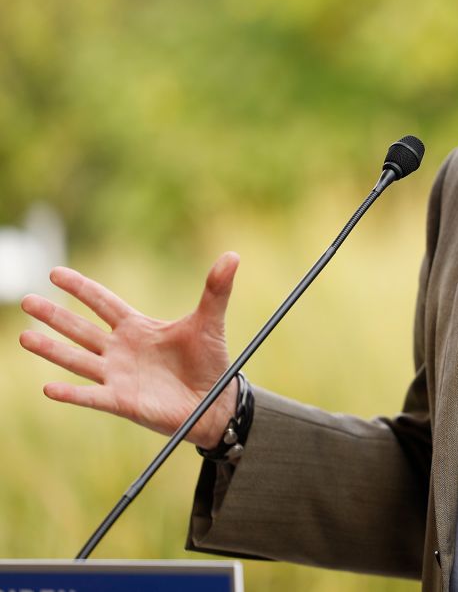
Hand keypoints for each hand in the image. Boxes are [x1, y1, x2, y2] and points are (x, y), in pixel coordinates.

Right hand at [18, 252, 240, 449]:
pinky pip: (91, 397)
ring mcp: (117, 376)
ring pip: (77, 359)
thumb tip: (232, 256)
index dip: (80, 288)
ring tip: (24, 337)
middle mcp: (121, 350)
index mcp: (137, 327)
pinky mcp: (121, 401)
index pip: (103, 303)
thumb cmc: (209, 362)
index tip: (55, 273)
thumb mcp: (210, 323)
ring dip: (52, 350)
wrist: (215, 401)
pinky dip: (71, 393)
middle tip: (27, 300)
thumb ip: (216, 291)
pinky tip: (49, 388)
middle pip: (81, 328)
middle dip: (55, 315)